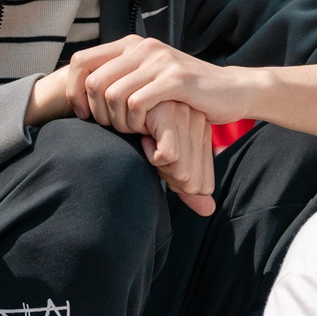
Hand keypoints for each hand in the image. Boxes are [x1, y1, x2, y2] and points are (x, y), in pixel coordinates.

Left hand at [66, 36, 258, 129]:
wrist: (232, 90)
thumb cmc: (187, 93)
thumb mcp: (150, 78)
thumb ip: (122, 77)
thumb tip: (84, 89)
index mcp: (131, 45)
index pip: (80, 60)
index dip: (73, 91)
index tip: (83, 116)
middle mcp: (142, 47)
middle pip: (92, 82)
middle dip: (96, 113)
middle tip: (112, 129)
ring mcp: (159, 61)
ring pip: (112, 95)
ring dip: (117, 121)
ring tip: (132, 131)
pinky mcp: (175, 79)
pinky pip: (136, 103)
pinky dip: (135, 123)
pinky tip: (146, 131)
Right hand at [143, 99, 216, 216]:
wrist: (108, 105)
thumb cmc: (135, 137)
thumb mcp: (165, 165)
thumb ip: (185, 189)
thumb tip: (208, 210)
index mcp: (201, 135)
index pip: (203, 185)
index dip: (177, 186)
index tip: (160, 164)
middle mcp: (198, 124)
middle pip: (193, 184)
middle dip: (168, 179)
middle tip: (152, 154)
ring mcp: (185, 116)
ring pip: (181, 172)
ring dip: (156, 166)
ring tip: (144, 142)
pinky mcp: (168, 113)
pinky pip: (169, 155)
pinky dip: (149, 153)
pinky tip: (141, 135)